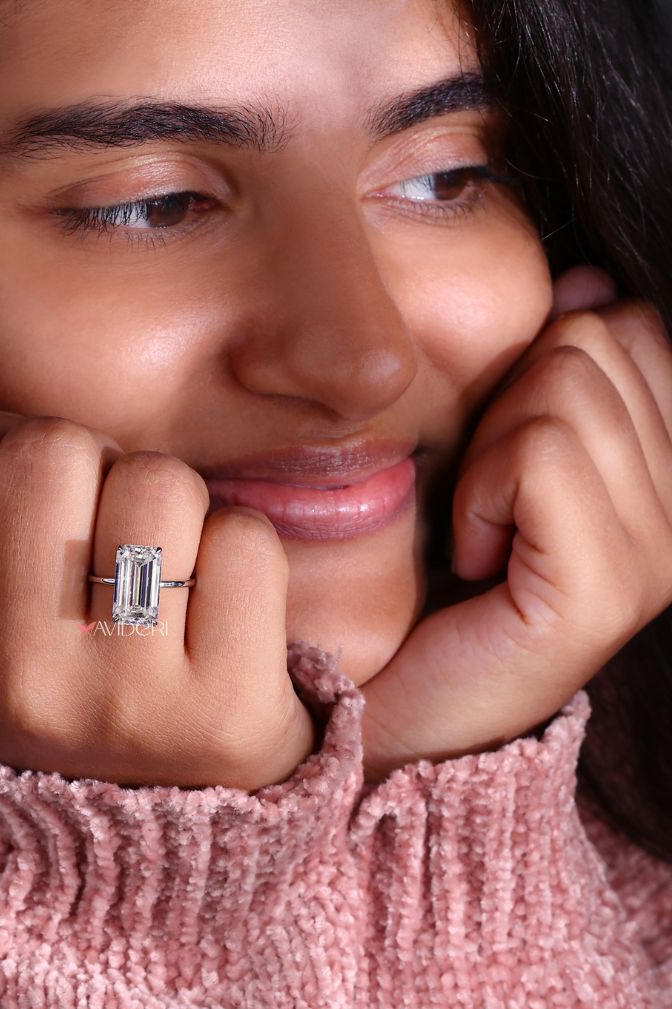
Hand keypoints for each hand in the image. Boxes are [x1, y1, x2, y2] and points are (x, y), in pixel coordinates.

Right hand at [0, 365, 314, 790]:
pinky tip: (220, 611)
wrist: (176, 821)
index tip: (37, 500)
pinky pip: (243, 538)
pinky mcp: (227, 712)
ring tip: (166, 574)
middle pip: (52, 451)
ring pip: (157, 481)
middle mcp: (15, 693)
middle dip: (93, 466)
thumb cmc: (74, 683)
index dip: (2, 446)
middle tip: (109, 538)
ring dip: (173, 502)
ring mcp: (122, 707)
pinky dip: (240, 550)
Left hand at [359, 268, 671, 781]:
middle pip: (590, 342)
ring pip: (563, 386)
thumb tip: (591, 280)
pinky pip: (540, 455)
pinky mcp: (606, 590)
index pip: (630, 325)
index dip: (540, 370)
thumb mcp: (494, 450)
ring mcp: (661, 553)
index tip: (508, 460)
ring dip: (486, 455)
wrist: (394, 700)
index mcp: (669, 469)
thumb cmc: (433, 571)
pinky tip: (474, 557)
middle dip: (507, 407)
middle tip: (485, 500)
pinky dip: (481, 493)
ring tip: (479, 531)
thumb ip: (553, 372)